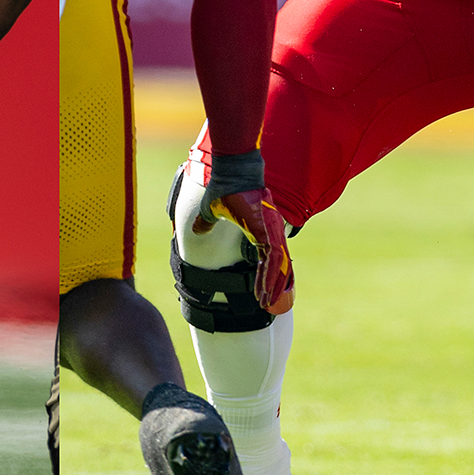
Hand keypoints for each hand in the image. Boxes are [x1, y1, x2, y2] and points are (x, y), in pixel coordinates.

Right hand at [166, 136, 293, 314]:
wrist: (232, 168)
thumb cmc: (223, 185)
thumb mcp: (212, 210)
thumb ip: (207, 223)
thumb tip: (196, 231)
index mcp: (258, 229)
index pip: (265, 259)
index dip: (263, 277)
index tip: (260, 293)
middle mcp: (269, 232)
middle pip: (277, 266)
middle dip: (274, 287)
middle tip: (272, 306)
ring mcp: (271, 231)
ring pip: (277, 267)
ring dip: (273, 287)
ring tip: (271, 305)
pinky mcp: (268, 229)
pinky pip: (273, 259)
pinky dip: (270, 276)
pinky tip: (267, 291)